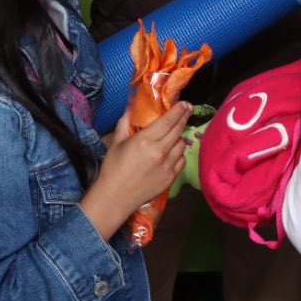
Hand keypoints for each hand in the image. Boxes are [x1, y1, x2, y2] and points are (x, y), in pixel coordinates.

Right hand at [81, 102, 189, 240]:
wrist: (115, 197)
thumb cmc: (113, 168)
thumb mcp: (117, 142)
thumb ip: (125, 122)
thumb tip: (131, 106)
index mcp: (145, 140)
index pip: (168, 121)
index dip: (179, 110)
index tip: (185, 104)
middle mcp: (159, 151)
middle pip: (178, 130)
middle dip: (184, 117)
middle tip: (187, 110)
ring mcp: (167, 166)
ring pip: (182, 144)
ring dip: (180, 136)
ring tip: (175, 133)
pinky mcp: (170, 178)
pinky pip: (182, 160)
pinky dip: (179, 154)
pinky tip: (173, 151)